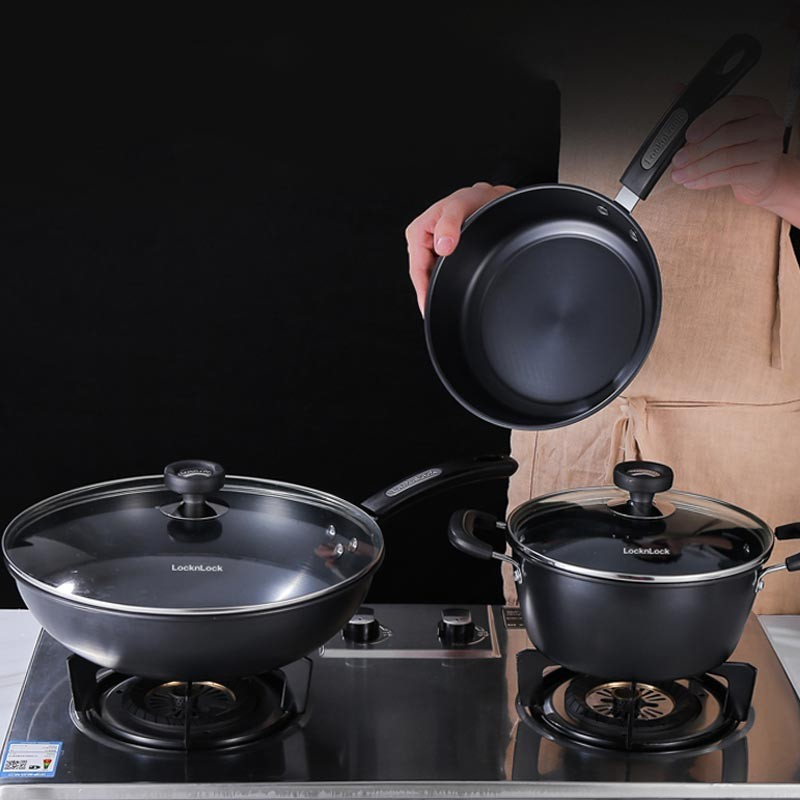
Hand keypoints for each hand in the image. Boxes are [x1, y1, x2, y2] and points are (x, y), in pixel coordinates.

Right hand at [405, 181, 513, 314]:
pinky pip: (442, 274)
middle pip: (423, 277)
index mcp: (418, 232)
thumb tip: (442, 246)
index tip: (428, 307)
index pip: (417, 270)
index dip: (423, 291)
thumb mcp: (459, 206)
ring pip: (432, 277)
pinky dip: (448, 282)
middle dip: (431, 292)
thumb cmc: (474, 200)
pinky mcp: (443, 255)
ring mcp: (432, 250)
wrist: (491, 199)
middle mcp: (422, 242)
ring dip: (441, 287)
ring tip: (451, 301)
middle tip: (444, 308)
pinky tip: (456, 289)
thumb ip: (449, 223)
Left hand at [670, 95, 799, 224]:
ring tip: (679, 175)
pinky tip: (691, 182)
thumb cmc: (739, 146)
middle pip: (727, 134)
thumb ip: (701, 109)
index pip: (731, 106)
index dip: (707, 120)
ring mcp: (770, 147)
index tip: (688, 135)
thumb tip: (677, 90)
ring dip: (697, 168)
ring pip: (726, 157)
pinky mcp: (765, 170)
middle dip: (696, 150)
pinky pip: (730, 175)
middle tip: (677, 160)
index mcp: (756, 106)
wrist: (761, 175)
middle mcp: (767, 124)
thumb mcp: (723, 125)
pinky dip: (706, 180)